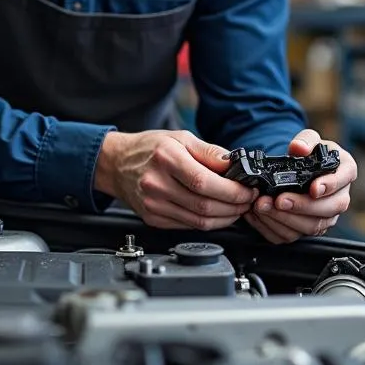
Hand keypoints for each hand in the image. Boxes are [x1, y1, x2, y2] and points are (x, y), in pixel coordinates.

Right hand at [94, 129, 256, 230]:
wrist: (117, 164)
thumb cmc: (149, 148)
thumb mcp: (181, 137)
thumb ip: (210, 152)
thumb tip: (235, 165)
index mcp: (165, 158)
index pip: (204, 182)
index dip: (231, 191)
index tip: (247, 190)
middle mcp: (156, 184)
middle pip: (204, 206)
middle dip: (234, 207)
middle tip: (248, 200)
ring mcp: (153, 205)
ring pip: (199, 221)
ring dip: (225, 218)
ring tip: (237, 208)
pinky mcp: (153, 219)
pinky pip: (189, 226)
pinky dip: (208, 222)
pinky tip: (217, 212)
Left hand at [244, 128, 356, 244]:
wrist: (300, 168)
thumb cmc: (310, 153)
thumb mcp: (309, 139)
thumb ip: (305, 140)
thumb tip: (299, 148)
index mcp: (345, 171)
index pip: (344, 178)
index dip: (330, 185)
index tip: (314, 188)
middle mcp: (340, 196)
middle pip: (330, 208)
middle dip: (302, 206)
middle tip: (281, 200)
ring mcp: (326, 215)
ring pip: (313, 226)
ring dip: (286, 218)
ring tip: (265, 206)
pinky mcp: (310, 228)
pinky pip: (296, 234)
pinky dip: (276, 226)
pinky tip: (262, 215)